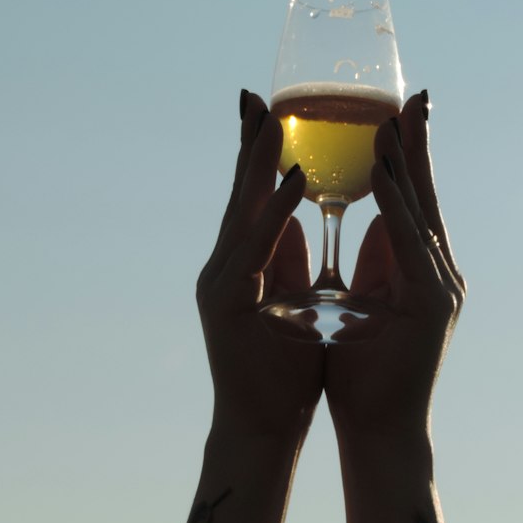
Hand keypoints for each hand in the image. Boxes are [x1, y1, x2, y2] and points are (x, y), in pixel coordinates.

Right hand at [196, 92, 323, 440]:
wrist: (263, 429)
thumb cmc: (283, 373)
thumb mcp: (296, 305)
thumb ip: (290, 264)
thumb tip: (302, 226)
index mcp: (243, 265)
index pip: (250, 198)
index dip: (258, 155)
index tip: (268, 109)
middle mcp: (224, 266)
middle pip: (237, 193)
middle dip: (248, 143)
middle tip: (253, 93)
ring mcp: (220, 283)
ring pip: (241, 211)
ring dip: (258, 162)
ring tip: (271, 115)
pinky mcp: (227, 302)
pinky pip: (257, 247)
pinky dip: (274, 211)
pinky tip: (292, 178)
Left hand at [324, 92, 464, 443]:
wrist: (380, 430)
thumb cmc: (364, 375)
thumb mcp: (357, 305)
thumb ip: (367, 265)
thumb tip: (361, 225)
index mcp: (417, 269)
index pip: (410, 199)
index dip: (404, 155)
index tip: (395, 110)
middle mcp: (437, 270)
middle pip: (425, 193)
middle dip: (418, 142)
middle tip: (416, 93)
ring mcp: (441, 286)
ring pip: (421, 210)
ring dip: (405, 162)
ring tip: (392, 115)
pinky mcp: (434, 304)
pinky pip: (408, 242)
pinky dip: (395, 204)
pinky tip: (380, 171)